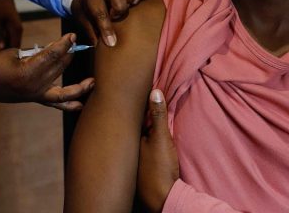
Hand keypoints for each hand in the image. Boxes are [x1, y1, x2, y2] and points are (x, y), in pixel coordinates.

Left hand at [0, 0, 22, 48]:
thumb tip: (1, 48)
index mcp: (16, 30)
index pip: (15, 47)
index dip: (7, 53)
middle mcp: (19, 31)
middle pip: (14, 45)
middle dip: (5, 51)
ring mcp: (17, 28)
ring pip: (13, 41)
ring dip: (5, 45)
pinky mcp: (14, 26)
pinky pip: (11, 37)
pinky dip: (5, 40)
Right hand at [0, 33, 94, 110]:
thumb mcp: (14, 53)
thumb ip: (35, 53)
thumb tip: (54, 49)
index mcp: (28, 72)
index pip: (53, 55)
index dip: (64, 44)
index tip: (72, 35)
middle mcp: (35, 86)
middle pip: (59, 68)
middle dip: (69, 54)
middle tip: (75, 44)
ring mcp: (36, 95)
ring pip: (63, 88)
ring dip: (78, 84)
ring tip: (92, 81)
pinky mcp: (35, 99)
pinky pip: (56, 104)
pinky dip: (69, 104)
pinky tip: (81, 105)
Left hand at [70, 0, 144, 46]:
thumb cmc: (85, 12)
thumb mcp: (82, 21)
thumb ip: (91, 32)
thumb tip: (100, 45)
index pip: (99, 11)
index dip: (106, 28)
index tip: (111, 42)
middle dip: (120, 7)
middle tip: (117, 18)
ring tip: (128, 9)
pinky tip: (134, 5)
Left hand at [138, 89, 178, 212]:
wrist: (163, 197)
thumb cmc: (160, 168)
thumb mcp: (162, 138)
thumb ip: (158, 116)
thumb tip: (155, 90)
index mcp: (126, 138)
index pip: (127, 116)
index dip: (131, 104)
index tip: (131, 90)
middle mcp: (124, 149)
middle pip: (128, 127)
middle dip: (131, 115)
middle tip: (135, 97)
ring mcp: (130, 160)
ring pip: (132, 138)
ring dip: (137, 129)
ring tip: (141, 115)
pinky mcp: (137, 169)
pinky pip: (137, 148)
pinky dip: (140, 141)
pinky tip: (146, 140)